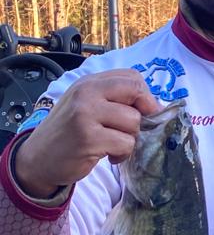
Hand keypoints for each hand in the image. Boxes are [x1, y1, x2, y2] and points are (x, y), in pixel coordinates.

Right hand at [13, 69, 158, 197]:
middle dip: (144, 114)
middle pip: (136, 92)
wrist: (38, 158)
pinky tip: (108, 156)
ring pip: (133, 121)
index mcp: (88, 82)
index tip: (144, 112)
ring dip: (130, 138)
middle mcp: (86, 93)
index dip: (145, 96)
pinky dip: (122, 154)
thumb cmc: (68, 132)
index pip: (131, 76)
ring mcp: (86, 115)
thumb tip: (155, 106)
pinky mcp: (89, 138)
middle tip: (133, 130)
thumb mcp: (86, 105)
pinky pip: (126, 143)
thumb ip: (113, 99)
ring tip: (113, 145)